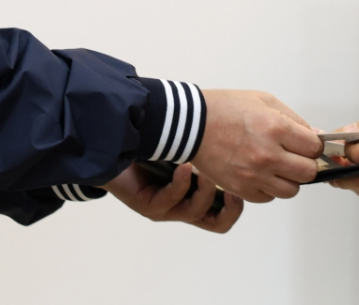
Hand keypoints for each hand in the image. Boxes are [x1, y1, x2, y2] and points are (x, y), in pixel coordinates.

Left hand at [101, 163, 243, 233]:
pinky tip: (184, 167)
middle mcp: (181, 208)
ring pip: (194, 211)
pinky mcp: (146, 205)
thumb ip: (204, 149)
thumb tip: (232, 135)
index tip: (246, 182)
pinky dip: (180, 183)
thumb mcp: (182, 149)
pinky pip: (168, 200)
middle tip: (234, 186)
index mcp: (193, 198)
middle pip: (217, 224)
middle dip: (230, 208)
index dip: (237, 205)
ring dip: (205, 189)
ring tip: (205, 168)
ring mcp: (164, 210)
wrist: (112, 149)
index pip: (223, 215)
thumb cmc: (148, 149)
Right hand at [191, 89, 322, 202]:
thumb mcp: (264, 101)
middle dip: (304, 163)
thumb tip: (315, 136)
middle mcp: (268, 155)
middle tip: (294, 155)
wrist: (191, 124)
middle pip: (308, 172)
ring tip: (277, 166)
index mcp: (276, 128)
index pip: (314, 148)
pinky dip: (269, 188)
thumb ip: (294, 120)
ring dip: (289, 179)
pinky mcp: (241, 189)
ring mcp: (254, 175)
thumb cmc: (226, 108)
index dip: (312, 145)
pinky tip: (261, 173)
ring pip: (291, 190)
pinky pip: (268, 197)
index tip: (306, 144)